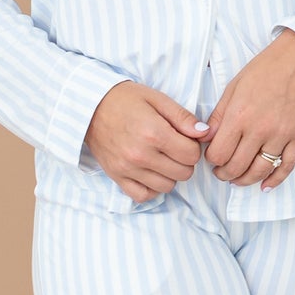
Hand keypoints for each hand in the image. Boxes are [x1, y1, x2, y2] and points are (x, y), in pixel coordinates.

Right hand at [84, 82, 210, 204]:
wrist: (89, 107)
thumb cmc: (125, 99)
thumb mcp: (157, 99)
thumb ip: (183, 117)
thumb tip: (205, 133)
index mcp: (154, 133)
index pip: (192, 154)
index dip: (194, 146)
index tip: (185, 138)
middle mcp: (141, 155)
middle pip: (183, 173)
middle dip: (185, 161)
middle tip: (175, 147)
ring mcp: (127, 169)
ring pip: (167, 186)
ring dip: (170, 174)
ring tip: (162, 158)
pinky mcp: (116, 177)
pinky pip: (143, 195)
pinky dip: (151, 188)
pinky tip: (151, 172)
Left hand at [204, 31, 294, 188]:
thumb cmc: (264, 70)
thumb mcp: (233, 87)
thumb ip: (218, 116)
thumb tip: (206, 139)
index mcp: (240, 116)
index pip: (218, 154)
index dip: (210, 159)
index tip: (212, 156)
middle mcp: (260, 129)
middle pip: (236, 167)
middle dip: (224, 173)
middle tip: (221, 172)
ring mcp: (281, 135)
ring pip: (259, 171)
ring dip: (244, 180)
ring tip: (237, 179)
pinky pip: (286, 166)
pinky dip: (275, 180)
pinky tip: (265, 186)